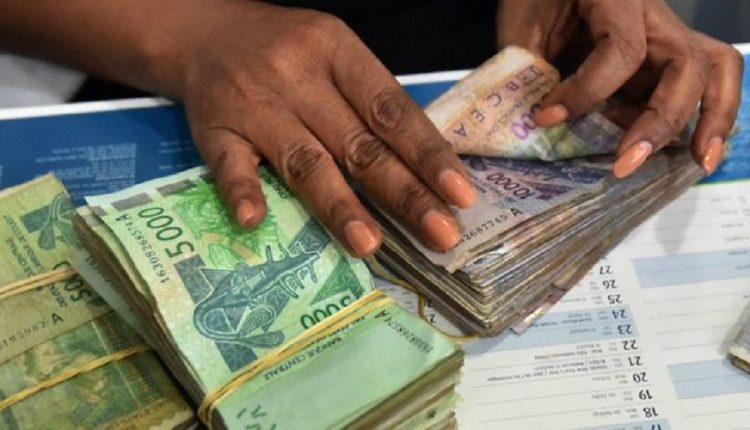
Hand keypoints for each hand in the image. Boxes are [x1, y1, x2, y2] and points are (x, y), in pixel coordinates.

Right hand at [160, 2, 475, 255]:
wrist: (205, 32)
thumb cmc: (286, 50)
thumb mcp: (334, 53)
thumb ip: (371, 102)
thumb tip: (424, 167)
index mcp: (337, 51)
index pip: (391, 110)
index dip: (427, 154)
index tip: (459, 194)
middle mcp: (297, 76)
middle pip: (358, 143)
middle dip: (403, 194)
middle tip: (439, 234)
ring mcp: (253, 103)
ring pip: (304, 161)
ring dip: (338, 205)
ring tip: (370, 244)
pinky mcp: (214, 129)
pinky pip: (229, 163)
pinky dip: (243, 191)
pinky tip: (256, 221)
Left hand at [498, 0, 742, 176]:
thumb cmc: (535, 2)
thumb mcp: (523, 28)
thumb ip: (530, 70)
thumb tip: (537, 128)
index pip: (623, 49)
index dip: (586, 91)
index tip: (545, 118)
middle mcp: (653, 16)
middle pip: (686, 64)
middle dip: (661, 120)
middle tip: (625, 163)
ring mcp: (665, 36)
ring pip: (714, 69)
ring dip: (711, 118)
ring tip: (699, 161)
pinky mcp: (664, 60)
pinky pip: (703, 83)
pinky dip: (707, 116)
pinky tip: (696, 151)